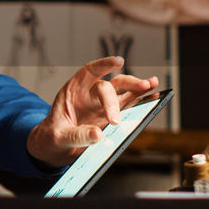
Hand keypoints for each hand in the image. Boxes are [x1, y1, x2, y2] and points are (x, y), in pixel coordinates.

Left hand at [26, 56, 158, 168]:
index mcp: (73, 92)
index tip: (118, 61)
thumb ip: (77, 135)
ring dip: (137, 88)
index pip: (89, 73)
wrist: (56, 147)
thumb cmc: (54, 137)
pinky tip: (154, 98)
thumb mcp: (59, 137)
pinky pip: (129, 106)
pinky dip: (142, 102)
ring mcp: (103, 105)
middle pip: (109, 86)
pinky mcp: (112, 116)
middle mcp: (90, 95)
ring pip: (123, 91)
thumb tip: (98, 135)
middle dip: (120, 93)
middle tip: (119, 116)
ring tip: (152, 85)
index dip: (103, 65)